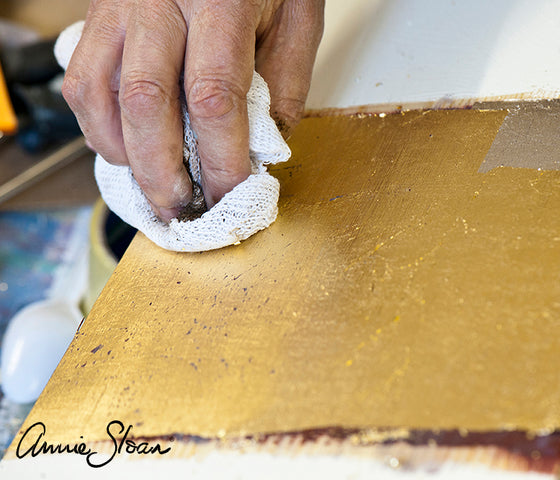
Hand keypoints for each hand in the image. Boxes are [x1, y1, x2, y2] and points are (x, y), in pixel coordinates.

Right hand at [63, 0, 323, 220]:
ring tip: (152, 186)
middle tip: (181, 208)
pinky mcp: (99, 14)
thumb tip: (263, 148)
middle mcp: (159, 3)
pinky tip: (126, 148)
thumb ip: (285, 82)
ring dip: (124, 154)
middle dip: (162, 171)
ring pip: (99, 94)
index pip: (213, 98)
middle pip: (146, 103)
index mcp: (220, 2)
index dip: (221, 159)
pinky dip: (98, 126)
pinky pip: (81, 79)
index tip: (230, 193)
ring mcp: (120, 7)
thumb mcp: (298, 16)